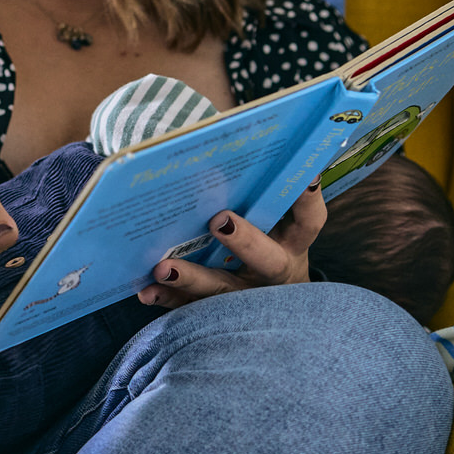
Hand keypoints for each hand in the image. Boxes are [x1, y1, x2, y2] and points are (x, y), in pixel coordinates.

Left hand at [137, 178, 324, 308]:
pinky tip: (145, 291)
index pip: (308, 221)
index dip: (307, 200)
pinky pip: (191, 307)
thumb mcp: (280, 225)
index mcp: (292, 244)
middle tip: (219, 221)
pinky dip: (166, 298)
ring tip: (163, 267)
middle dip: (244, 241)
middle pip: (267, 260)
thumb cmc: (270, 247)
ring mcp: (246, 296)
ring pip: (222, 288)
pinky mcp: (217, 312)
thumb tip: (239, 141)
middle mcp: (273, 272)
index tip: (304, 176)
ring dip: (192, 278)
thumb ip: (266, 193)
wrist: (280, 311)